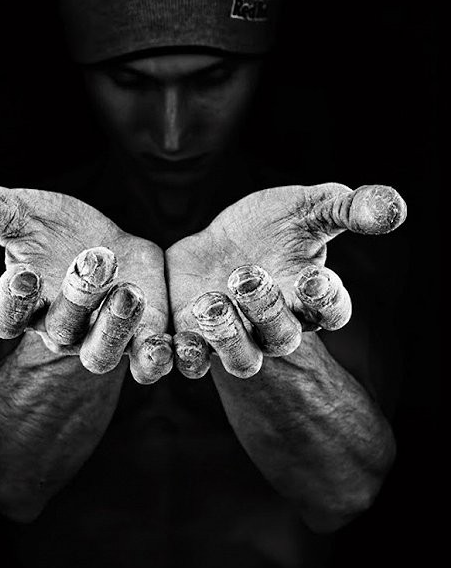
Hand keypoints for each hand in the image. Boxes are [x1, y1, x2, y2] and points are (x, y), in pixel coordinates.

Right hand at [0, 176, 171, 383]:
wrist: (107, 244)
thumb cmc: (55, 231)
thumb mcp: (21, 214)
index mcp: (24, 305)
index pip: (5, 317)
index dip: (12, 302)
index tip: (23, 275)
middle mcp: (58, 330)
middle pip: (60, 331)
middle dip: (76, 299)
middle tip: (93, 260)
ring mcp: (99, 338)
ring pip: (103, 352)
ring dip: (116, 328)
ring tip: (129, 294)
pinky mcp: (140, 337)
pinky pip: (147, 359)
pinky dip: (157, 356)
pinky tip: (168, 342)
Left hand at [166, 183, 405, 378]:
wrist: (218, 248)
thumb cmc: (271, 228)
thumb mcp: (309, 208)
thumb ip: (348, 208)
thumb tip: (395, 206)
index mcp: (310, 296)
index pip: (331, 308)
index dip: (325, 298)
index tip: (313, 277)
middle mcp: (277, 325)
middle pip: (283, 336)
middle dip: (266, 309)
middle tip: (249, 275)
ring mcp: (237, 337)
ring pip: (241, 359)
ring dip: (227, 338)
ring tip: (211, 303)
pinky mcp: (197, 339)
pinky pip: (192, 361)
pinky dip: (183, 355)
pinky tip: (172, 338)